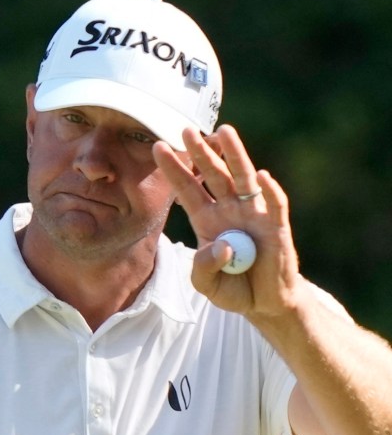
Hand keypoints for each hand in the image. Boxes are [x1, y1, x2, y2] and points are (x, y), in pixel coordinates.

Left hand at [152, 124, 300, 316]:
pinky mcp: (277, 226)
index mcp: (206, 220)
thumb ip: (204, 268)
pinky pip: (274, 204)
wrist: (264, 303)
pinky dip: (270, 190)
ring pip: (242, 179)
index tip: (157, 147)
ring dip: (235, 155)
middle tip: (186, 130)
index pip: (187, 189)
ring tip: (224, 131)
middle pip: (213, 175)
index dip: (174, 170)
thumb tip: (222, 246)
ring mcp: (253, 214)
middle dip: (200, 153)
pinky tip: (261, 175)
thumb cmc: (233, 288)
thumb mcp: (206, 285)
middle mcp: (229, 209)